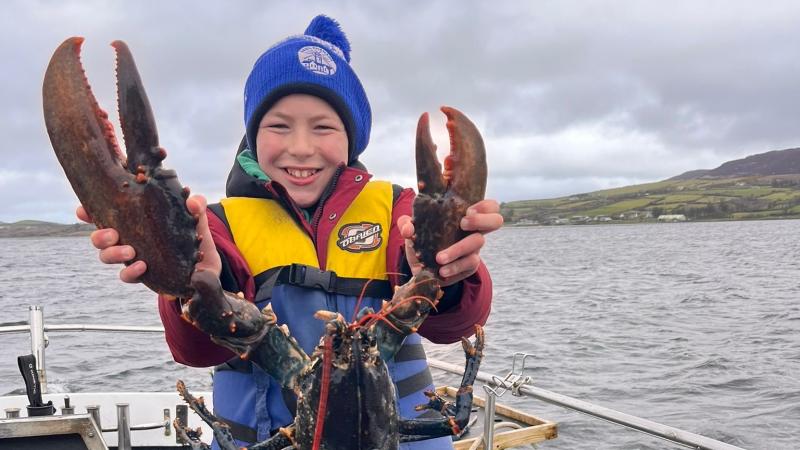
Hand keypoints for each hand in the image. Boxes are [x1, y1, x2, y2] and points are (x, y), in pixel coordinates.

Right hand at [76, 194, 220, 285]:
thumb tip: (192, 201)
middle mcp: (127, 238)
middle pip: (99, 238)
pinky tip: (141, 266)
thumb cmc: (192, 235)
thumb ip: (195, 206)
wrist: (204, 265)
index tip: (82, 210)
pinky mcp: (142, 274)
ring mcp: (132, 257)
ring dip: (113, 254)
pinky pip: (127, 276)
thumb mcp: (195, 217)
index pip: (104, 213)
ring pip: (107, 257)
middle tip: (113, 234)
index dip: (88, 211)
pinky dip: (130, 272)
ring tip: (130, 251)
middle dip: (99, 236)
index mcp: (133, 219)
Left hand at [399, 199, 502, 285]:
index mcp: (464, 216)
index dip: (485, 206)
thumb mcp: (413, 230)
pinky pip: (469, 265)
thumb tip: (408, 227)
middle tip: (462, 224)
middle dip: (482, 220)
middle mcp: (474, 230)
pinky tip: (442, 271)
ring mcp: (474, 249)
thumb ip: (408, 223)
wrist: (422, 267)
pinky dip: (454, 267)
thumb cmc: (422, 239)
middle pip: (496, 221)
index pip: (488, 206)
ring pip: (478, 244)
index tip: (467, 210)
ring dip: (458, 249)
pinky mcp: (470, 266)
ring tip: (439, 258)